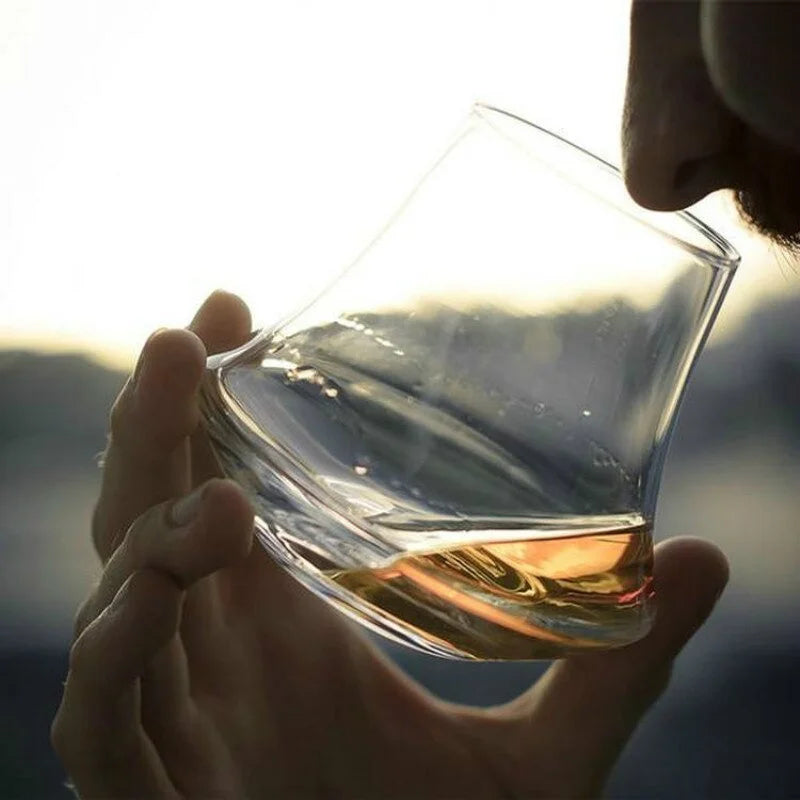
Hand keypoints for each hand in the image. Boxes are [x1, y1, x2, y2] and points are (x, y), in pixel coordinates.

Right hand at [51, 291, 727, 798]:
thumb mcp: (543, 754)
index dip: (213, 403)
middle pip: (154, 510)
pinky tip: (154, 591)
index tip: (230, 316)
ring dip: (144, 518)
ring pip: (118, 590)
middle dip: (158, 422)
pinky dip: (114, 644)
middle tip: (184, 340)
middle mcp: (219, 649)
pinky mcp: (150, 794)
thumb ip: (616, 662)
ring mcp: (178, 716)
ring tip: (216, 494)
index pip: (221, 484)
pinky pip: (98, 708)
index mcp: (283, 620)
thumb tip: (711, 558)